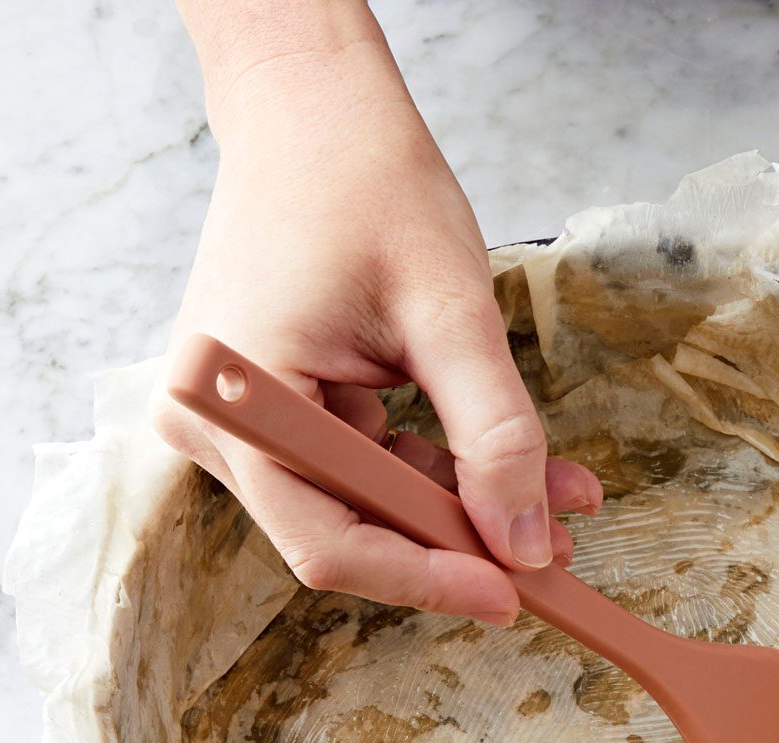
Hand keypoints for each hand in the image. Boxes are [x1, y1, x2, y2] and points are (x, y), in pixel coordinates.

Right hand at [154, 2, 600, 623]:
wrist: (316, 112)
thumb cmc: (367, 185)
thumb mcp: (452, 313)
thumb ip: (493, 434)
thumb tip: (525, 542)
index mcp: (237, 402)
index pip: (331, 540)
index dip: (427, 578)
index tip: (513, 594)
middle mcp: (218, 426)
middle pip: (347, 530)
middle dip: (459, 544)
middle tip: (555, 558)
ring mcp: (242, 422)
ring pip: (366, 503)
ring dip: (465, 507)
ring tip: (561, 505)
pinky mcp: (277, 411)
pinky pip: (363, 465)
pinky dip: (440, 470)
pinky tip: (522, 472)